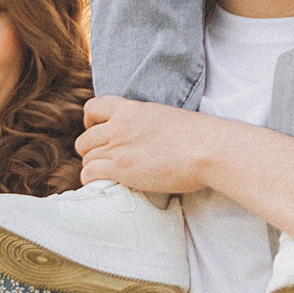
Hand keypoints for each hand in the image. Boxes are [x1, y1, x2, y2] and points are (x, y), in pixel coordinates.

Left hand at [76, 95, 221, 197]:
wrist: (208, 148)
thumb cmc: (198, 136)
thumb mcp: (165, 118)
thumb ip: (146, 124)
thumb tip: (147, 138)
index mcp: (131, 109)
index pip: (93, 108)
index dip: (90, 122)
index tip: (98, 131)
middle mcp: (119, 126)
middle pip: (84, 139)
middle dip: (91, 151)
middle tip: (105, 161)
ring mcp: (118, 147)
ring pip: (86, 158)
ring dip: (94, 167)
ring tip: (108, 176)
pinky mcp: (121, 168)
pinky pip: (90, 173)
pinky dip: (93, 180)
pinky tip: (105, 184)